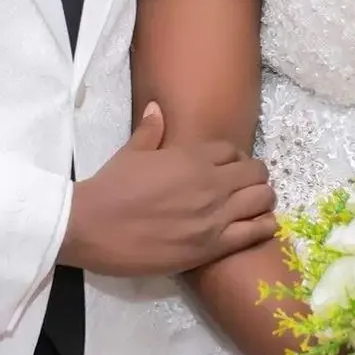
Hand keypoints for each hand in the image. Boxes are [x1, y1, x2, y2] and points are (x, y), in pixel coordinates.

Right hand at [59, 103, 276, 274]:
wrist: (91, 225)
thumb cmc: (110, 187)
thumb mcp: (131, 152)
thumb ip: (150, 130)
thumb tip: (157, 108)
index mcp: (192, 157)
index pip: (232, 151)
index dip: (234, 159)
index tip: (228, 169)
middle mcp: (210, 183)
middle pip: (255, 172)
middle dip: (255, 177)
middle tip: (244, 188)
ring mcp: (214, 215)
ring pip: (262, 199)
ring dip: (263, 200)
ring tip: (254, 206)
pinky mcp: (212, 246)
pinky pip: (255, 232)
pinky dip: (264, 226)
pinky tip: (260, 226)